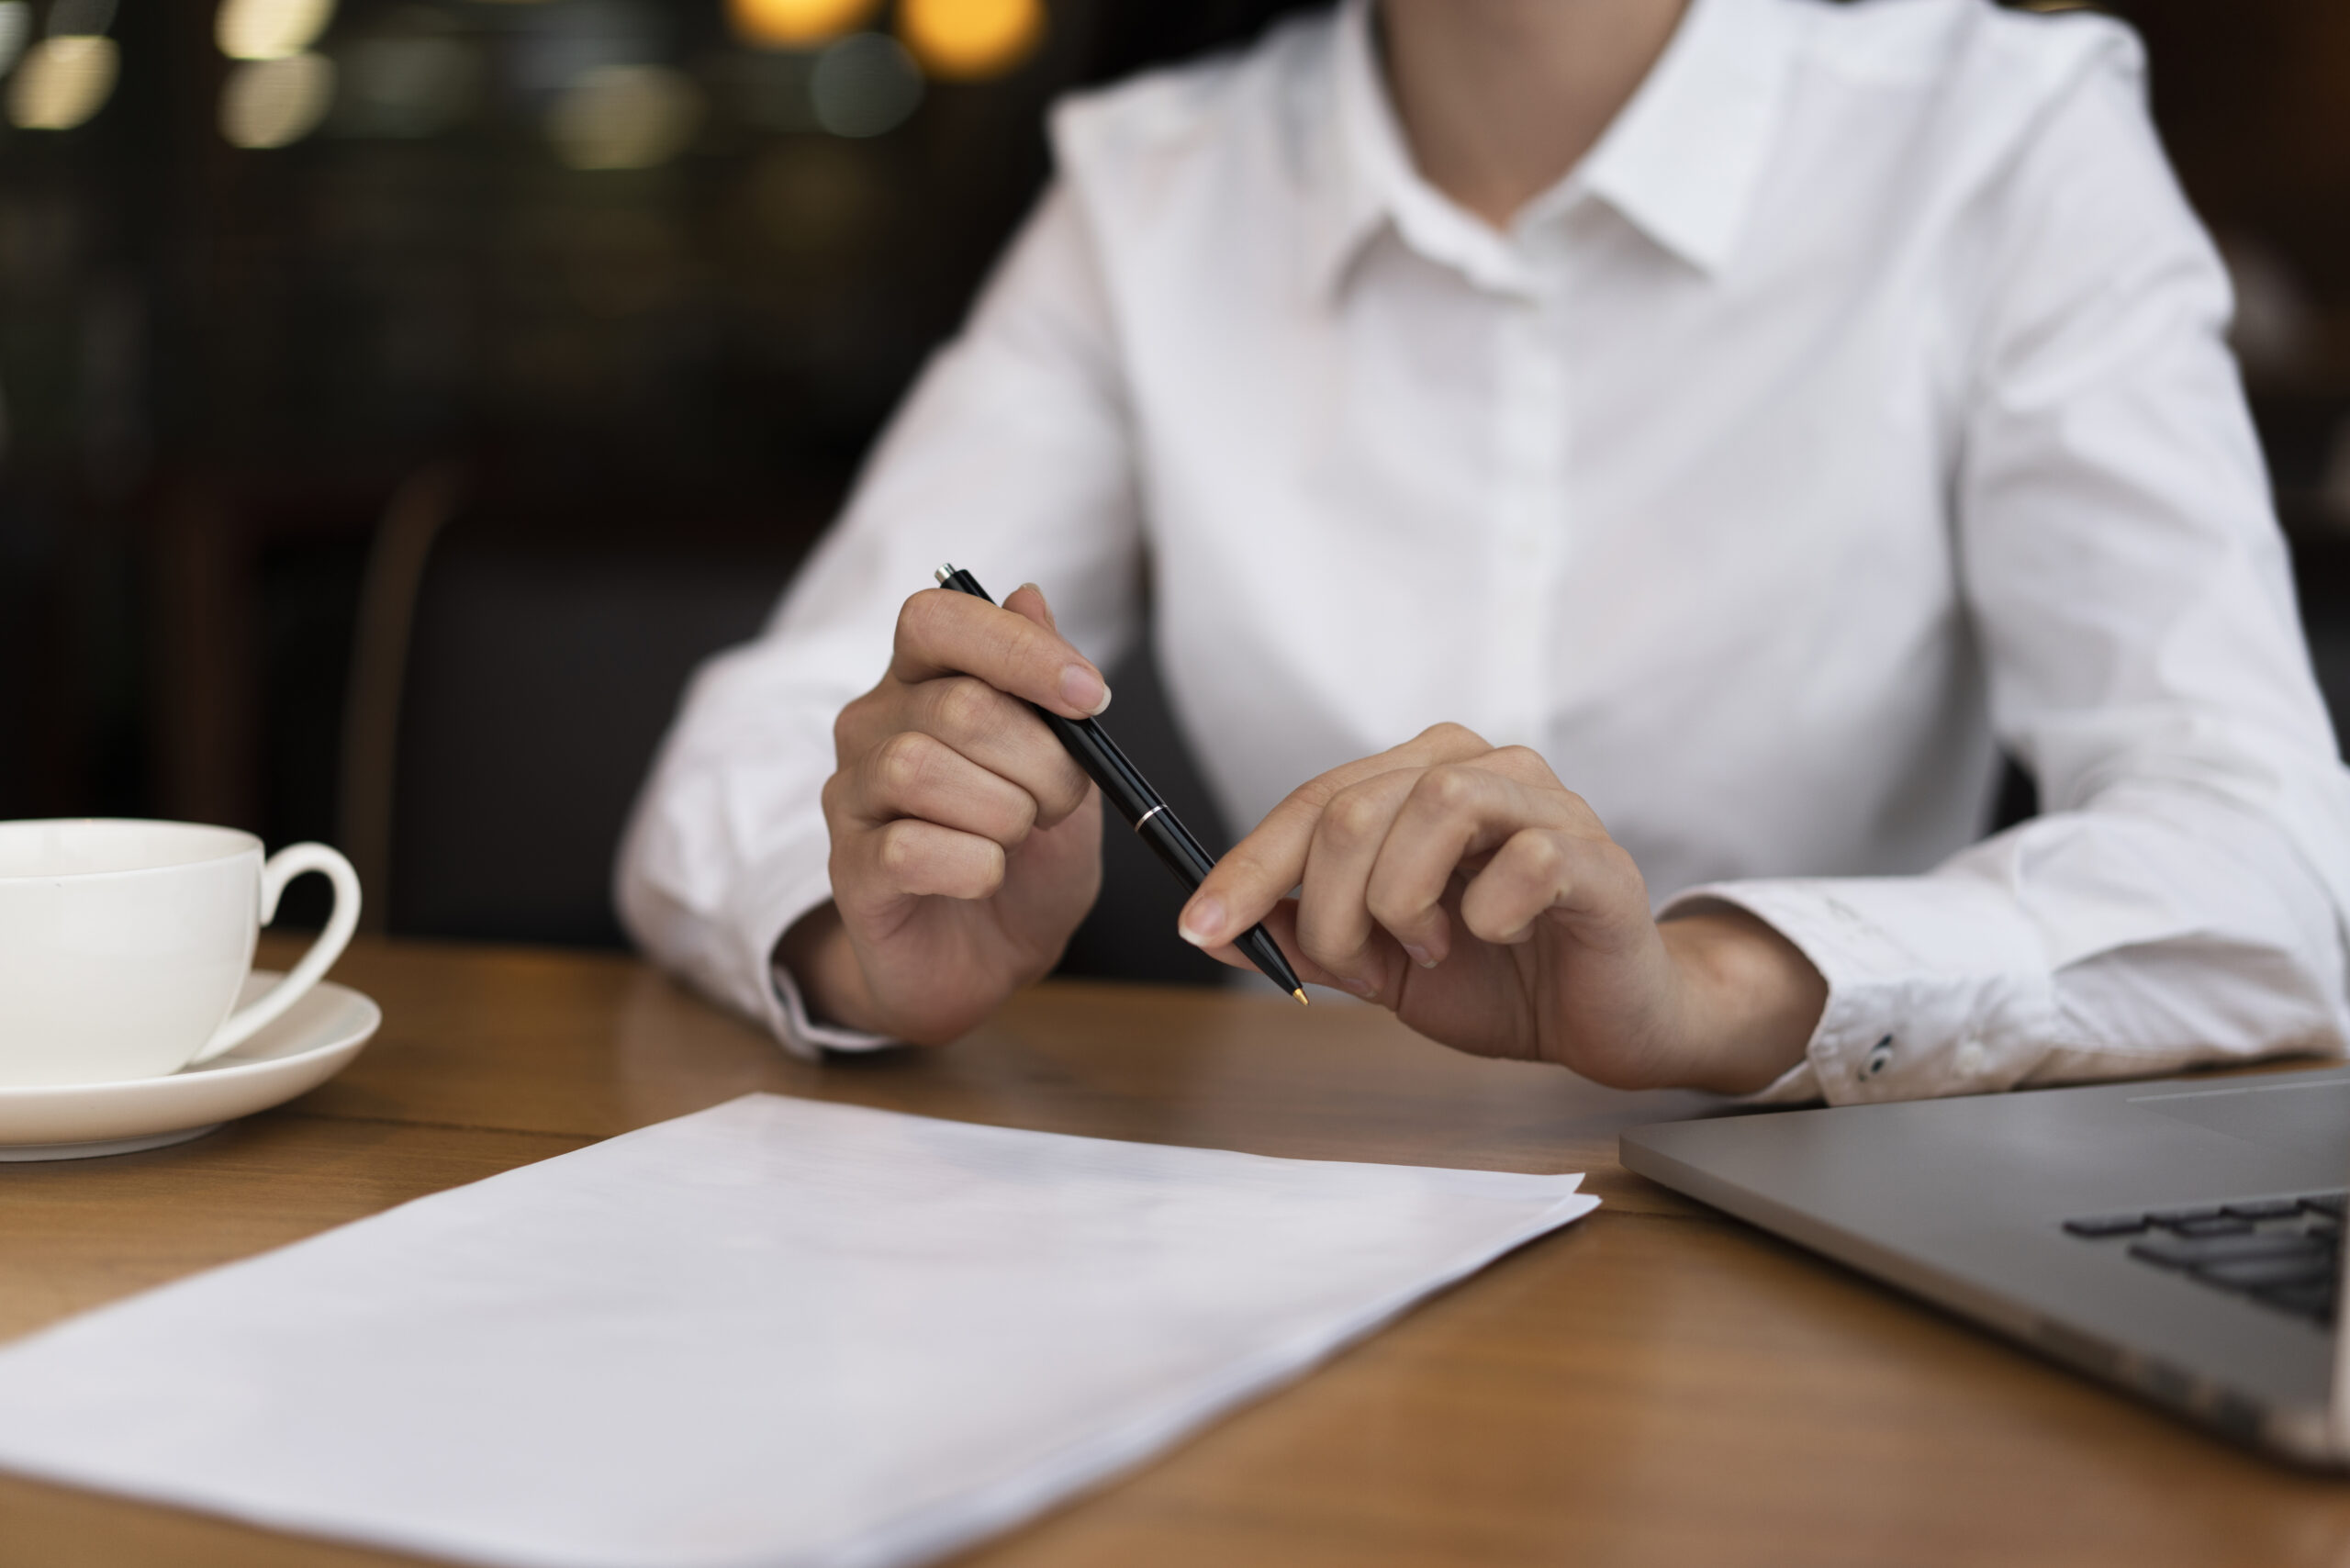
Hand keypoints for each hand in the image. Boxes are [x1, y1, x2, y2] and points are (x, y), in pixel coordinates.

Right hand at [779, 583, 1108, 1042]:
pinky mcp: (849, 869)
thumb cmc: (1027, 857)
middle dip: (1040, 761)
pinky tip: (984, 877)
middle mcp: (874, 726)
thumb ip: (1046, 690)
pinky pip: (909, 848)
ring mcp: (852, 797)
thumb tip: (1029, 595)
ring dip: (1004, 814)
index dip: (1017, 648)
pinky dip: (973, 866)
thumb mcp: (1064, 770)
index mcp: (924, 682)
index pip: (939, 617)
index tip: (1090, 694)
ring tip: (1017, 842)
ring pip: (923, 770)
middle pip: (956, 706)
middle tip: (1059, 804)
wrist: (992, 960)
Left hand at [1176, 724, 1825, 1092]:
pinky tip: (1499, 937)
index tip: (1198, 929)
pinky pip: (1519, 862)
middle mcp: (1479, 768)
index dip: (1244, 868)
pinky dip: (1485, 916)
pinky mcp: (1594, 855)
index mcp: (1418, 777)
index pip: (1310, 803)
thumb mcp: (1380, 959)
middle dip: (1328, 908)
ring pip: (1430, 808)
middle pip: (1353, 808)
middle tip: (1358, 963)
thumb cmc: (1499, 975)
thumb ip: (1309, 932)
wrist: (1606, 1019)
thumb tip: (1220, 927)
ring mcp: (1543, 803)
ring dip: (1402, 901)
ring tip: (1429, 946)